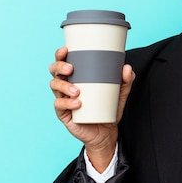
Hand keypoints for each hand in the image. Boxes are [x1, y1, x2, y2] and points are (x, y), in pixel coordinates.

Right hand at [49, 47, 135, 170]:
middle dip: (59, 67)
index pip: (64, 62)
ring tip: (77, 91)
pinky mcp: (64, 113)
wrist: (106, 132)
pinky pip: (59, 105)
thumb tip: (127, 68)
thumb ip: (125, 81)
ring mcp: (63, 99)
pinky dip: (66, 103)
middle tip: (70, 69)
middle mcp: (66, 86)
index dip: (60, 54)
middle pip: (54, 72)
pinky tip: (77, 104)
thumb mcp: (119, 94)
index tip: (66, 50)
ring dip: (63, 86)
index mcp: (76, 77)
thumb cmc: (108, 108)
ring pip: (54, 86)